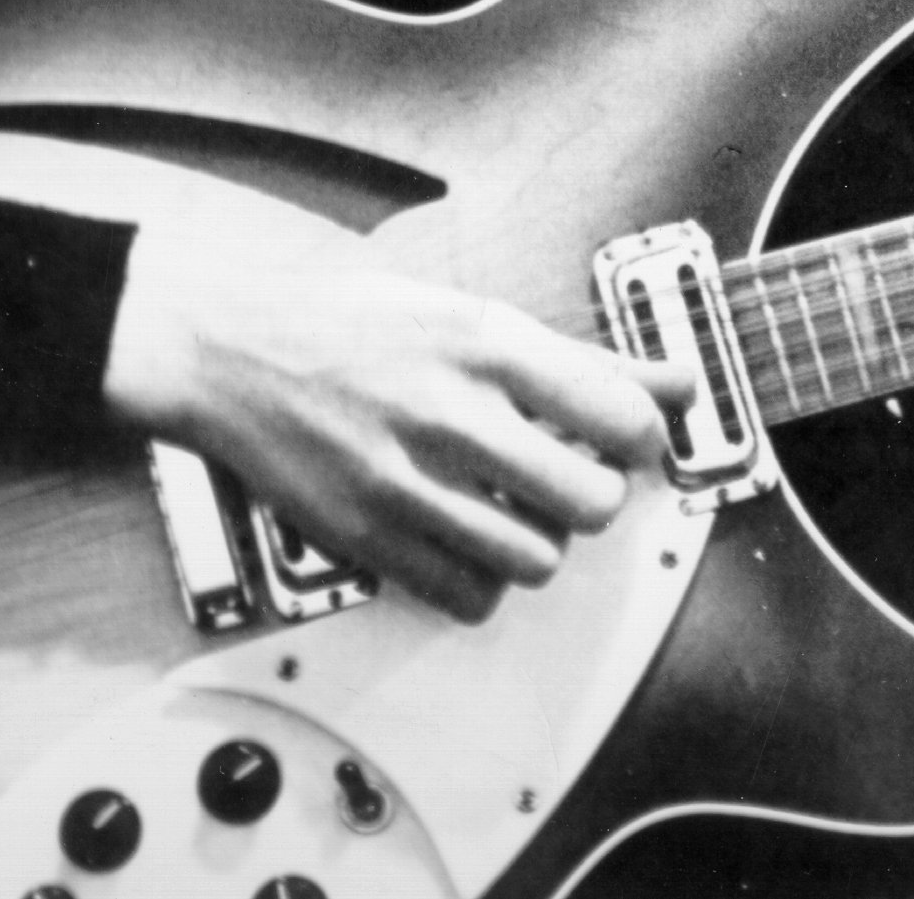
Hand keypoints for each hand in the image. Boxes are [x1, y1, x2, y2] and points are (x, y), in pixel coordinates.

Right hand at [104, 215, 693, 620]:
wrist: (232, 354)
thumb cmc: (358, 324)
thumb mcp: (475, 315)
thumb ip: (584, 358)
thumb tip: (680, 383)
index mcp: (488, 344)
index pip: (621, 416)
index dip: (641, 436)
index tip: (622, 436)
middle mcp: (452, 414)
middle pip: (592, 502)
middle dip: (594, 494)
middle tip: (567, 476)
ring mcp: (406, 484)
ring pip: (538, 561)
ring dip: (540, 541)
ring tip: (512, 507)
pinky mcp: (368, 539)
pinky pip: (470, 598)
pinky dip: (484, 582)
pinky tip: (465, 539)